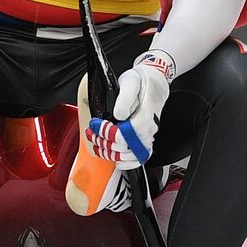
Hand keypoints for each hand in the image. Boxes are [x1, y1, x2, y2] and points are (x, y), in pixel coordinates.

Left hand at [87, 50, 173, 169]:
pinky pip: (140, 158)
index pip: (126, 134)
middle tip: (92, 133)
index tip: (96, 125)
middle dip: (104, 142)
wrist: (154, 83)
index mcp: (145, 115)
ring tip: (98, 144)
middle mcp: (148, 128)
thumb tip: (118, 115)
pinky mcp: (145, 139)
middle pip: (126, 147)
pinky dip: (128, 164)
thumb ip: (125, 98)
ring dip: (111, 154)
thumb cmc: (141, 82)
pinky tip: (117, 162)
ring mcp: (148, 135)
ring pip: (131, 155)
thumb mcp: (130, 82)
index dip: (108, 133)